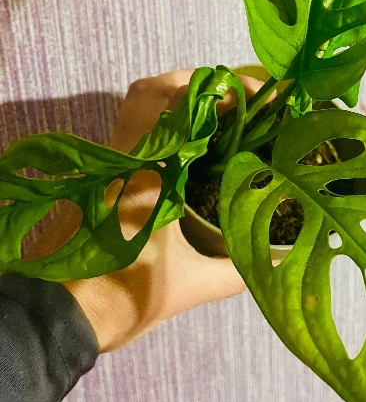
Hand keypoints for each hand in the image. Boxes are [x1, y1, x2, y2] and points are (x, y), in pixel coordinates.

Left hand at [63, 69, 262, 352]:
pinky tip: (191, 153)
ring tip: (216, 119)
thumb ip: (234, 271)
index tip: (261, 97)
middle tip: (234, 99)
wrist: (55, 318)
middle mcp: (122, 158)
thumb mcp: (187, 287)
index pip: (180, 104)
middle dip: (195, 83)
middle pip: (149, 91)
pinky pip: (130, 135)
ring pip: (135, 111)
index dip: (223, 90)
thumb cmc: (119, 298)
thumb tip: (274, 260)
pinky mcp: (96, 181)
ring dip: (175, 104)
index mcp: (146, 172)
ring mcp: (104, 167)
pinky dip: (161, 129)